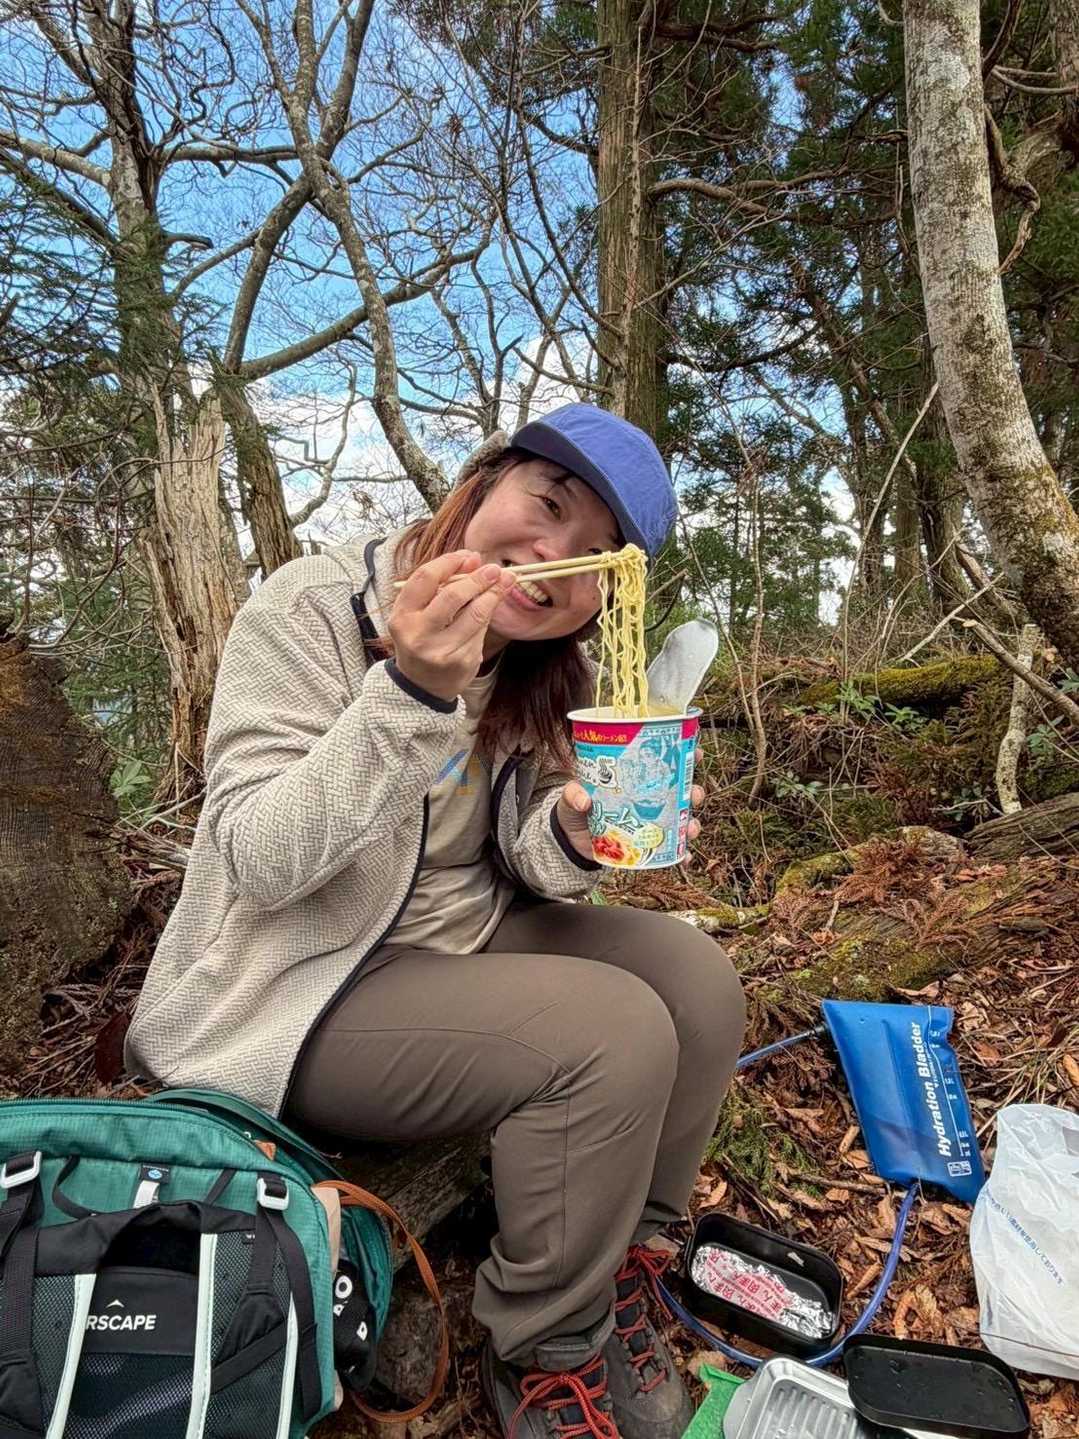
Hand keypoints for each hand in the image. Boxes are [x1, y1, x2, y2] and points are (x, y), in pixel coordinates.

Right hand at [389, 550, 515, 701]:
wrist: (421, 684)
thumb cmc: (422, 637)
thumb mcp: (420, 612)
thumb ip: (442, 585)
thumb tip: (473, 559)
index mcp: (402, 615)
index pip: (426, 578)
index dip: (450, 562)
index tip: (468, 555)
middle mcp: (418, 634)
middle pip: (452, 596)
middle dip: (477, 578)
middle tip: (494, 568)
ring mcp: (440, 650)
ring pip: (475, 614)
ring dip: (494, 593)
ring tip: (505, 580)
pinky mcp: (461, 662)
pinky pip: (481, 631)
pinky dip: (488, 615)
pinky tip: (492, 605)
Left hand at [556, 759, 705, 862]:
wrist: (571, 841)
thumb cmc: (575, 809)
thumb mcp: (571, 797)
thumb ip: (573, 794)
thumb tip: (583, 801)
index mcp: (634, 779)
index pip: (662, 763)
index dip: (682, 755)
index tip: (694, 752)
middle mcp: (648, 798)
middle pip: (680, 791)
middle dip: (694, 791)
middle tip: (695, 794)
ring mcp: (650, 820)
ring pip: (680, 819)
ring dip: (692, 822)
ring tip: (692, 827)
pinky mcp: (647, 842)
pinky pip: (669, 848)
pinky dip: (679, 853)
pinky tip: (684, 857)